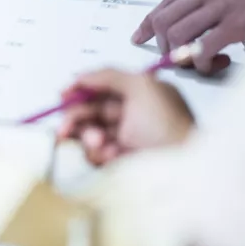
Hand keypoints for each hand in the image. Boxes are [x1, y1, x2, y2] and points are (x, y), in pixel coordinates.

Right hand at [58, 70, 193, 165]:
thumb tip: (79, 76)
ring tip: (99, 145)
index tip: (63, 95)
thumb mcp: (141, 86)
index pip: (102, 87)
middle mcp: (130, 115)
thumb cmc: (164, 125)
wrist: (181, 170)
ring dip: (87, 137)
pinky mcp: (119, 163)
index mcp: (139, 94)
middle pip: (90, 110)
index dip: (80, 89)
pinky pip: (95, 155)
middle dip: (76, 117)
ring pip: (89, 133)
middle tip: (65, 129)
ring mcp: (124, 140)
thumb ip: (108, 75)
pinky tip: (111, 156)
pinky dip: (98, 154)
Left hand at [132, 0, 244, 71]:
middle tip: (171, 55)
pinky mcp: (238, 23)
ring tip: (195, 62)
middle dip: (162, 43)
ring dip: (180, 54)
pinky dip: (203, 62)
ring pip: (179, 34)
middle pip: (166, 19)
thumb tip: (201, 14)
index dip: (149, 22)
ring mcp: (222, 5)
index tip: (141, 35)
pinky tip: (215, 64)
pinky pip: (205, 48)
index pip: (167, 0)